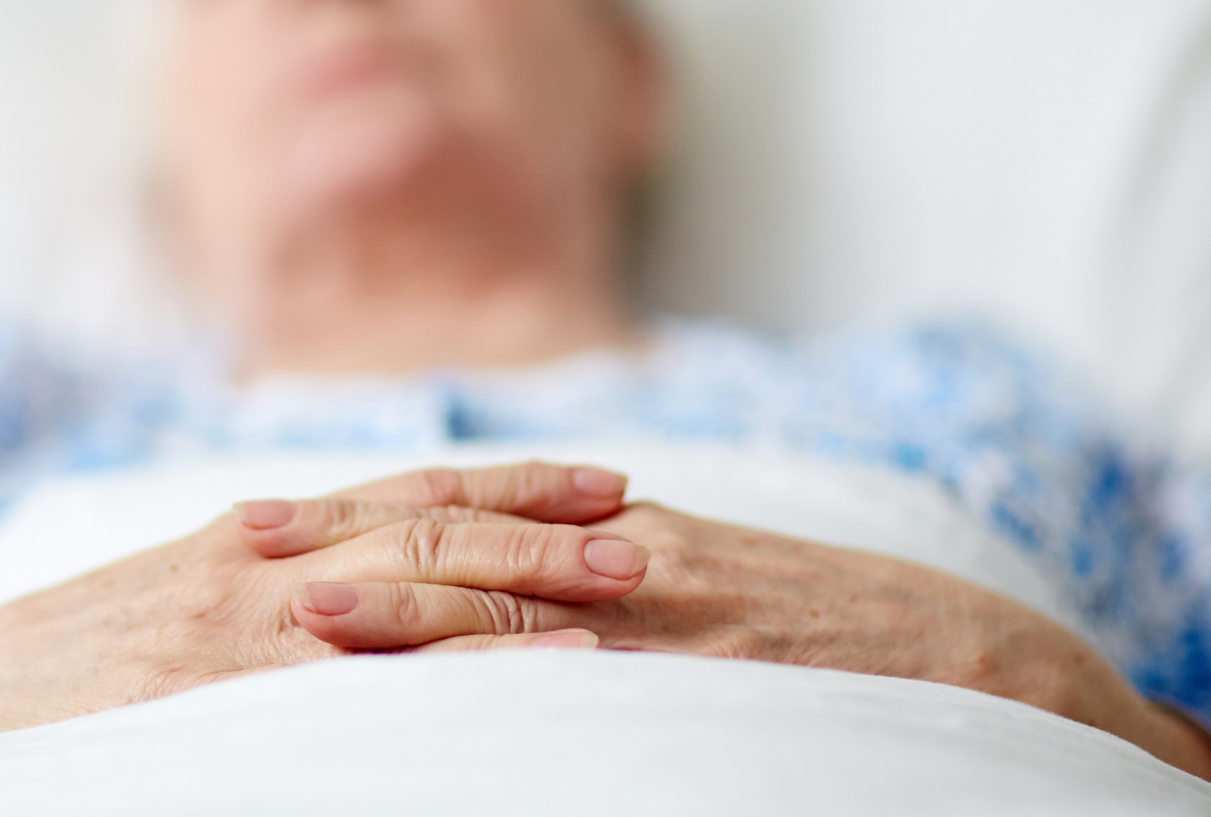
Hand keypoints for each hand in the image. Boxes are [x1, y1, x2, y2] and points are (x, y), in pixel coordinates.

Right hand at [0, 461, 642, 816]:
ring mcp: (239, 626)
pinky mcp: (220, 690)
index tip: (602, 483)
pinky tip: (533, 677)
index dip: (509, 487)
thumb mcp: (150, 607)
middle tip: (653, 528)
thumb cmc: (33, 681)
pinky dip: (453, 665)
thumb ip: (246, 585)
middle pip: (430, 527)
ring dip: (528, 586)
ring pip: (413, 585)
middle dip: (547, 528)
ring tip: (631, 588)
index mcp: (245, 539)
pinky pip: (361, 670)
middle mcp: (255, 563)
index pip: (403, 493)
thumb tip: (333, 583)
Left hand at [261, 496, 1210, 801]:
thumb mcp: (706, 575)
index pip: (460, 513)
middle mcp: (631, 556)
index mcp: (618, 530)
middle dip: (349, 549)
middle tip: (239, 555)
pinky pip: (607, 674)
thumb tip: (503, 574)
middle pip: (463, 543)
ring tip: (306, 614)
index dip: (354, 518)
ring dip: (410, 608)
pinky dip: (528, 678)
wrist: (971, 658)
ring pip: (521, 603)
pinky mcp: (720, 669)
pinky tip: (457, 698)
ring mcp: (673, 613)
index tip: (263, 528)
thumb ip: (603, 566)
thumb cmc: (828, 623)